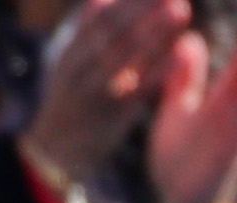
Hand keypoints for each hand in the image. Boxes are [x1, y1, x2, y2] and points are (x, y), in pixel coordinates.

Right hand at [19, 0, 191, 188]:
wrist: (55, 152)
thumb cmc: (72, 105)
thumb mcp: (72, 66)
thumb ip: (89, 35)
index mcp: (73, 50)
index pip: (100, 14)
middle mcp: (81, 64)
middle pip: (113, 27)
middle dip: (142, 5)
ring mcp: (94, 87)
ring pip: (125, 53)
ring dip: (154, 30)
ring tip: (181, 9)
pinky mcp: (111, 112)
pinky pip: (137, 87)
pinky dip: (158, 70)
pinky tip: (181, 57)